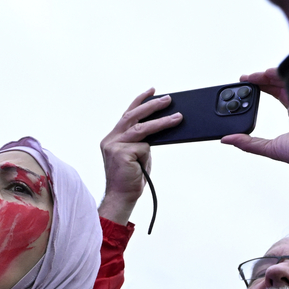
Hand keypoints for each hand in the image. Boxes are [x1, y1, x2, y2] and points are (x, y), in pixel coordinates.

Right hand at [97, 89, 181, 224]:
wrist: (122, 197)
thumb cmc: (131, 177)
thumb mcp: (139, 154)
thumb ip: (143, 140)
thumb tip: (160, 127)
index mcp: (113, 138)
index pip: (127, 114)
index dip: (139, 101)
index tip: (151, 91)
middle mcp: (111, 139)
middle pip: (132, 116)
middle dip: (152, 106)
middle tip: (168, 99)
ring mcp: (114, 146)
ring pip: (141, 128)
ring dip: (161, 122)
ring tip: (177, 117)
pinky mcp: (121, 153)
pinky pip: (143, 147)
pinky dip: (147, 154)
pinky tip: (142, 163)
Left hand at [219, 68, 288, 164]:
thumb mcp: (271, 148)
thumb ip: (248, 143)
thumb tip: (226, 139)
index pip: (278, 93)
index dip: (262, 87)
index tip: (245, 84)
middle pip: (280, 83)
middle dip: (261, 79)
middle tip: (244, 78)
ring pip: (287, 78)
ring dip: (267, 75)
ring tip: (251, 76)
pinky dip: (280, 73)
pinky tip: (266, 73)